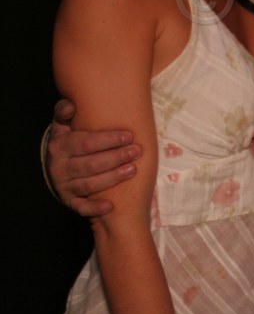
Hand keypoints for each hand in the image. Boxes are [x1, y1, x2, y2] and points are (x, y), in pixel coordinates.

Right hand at [46, 99, 139, 216]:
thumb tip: (71, 106)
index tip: (129, 136)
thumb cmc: (70, 140)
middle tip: (136, 151)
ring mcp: (64, 185)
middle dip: (115, 157)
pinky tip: (109, 206)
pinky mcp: (69, 200)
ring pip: (89, 184)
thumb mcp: (64, 125)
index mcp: (60, 146)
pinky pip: (81, 207)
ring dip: (112, 178)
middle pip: (90, 164)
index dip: (108, 140)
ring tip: (132, 169)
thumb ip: (65, 113)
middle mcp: (60, 167)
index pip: (85, 143)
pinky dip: (94, 208)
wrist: (57, 165)